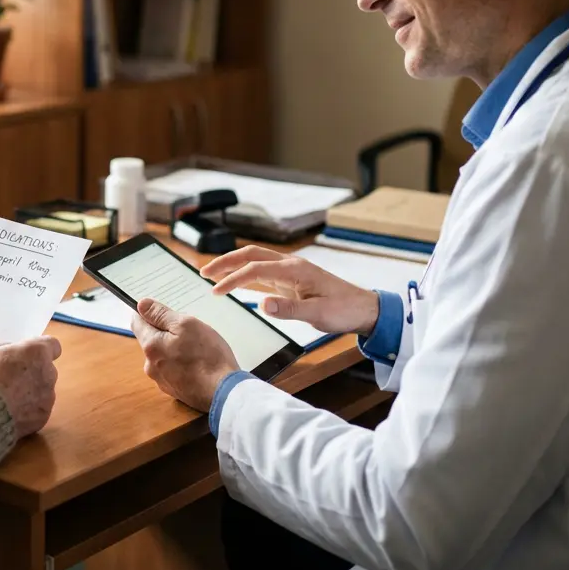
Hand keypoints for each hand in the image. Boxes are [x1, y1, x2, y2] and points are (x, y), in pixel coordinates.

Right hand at [0, 337, 61, 438]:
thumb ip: (6, 349)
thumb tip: (12, 353)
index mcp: (37, 352)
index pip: (53, 346)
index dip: (40, 350)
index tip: (30, 355)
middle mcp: (48, 373)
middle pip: (46, 370)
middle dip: (32, 373)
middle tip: (11, 380)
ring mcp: (47, 398)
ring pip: (43, 392)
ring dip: (30, 394)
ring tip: (7, 400)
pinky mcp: (42, 419)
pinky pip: (37, 411)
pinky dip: (27, 412)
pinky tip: (8, 413)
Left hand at [133, 299, 238, 411]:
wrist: (224, 393)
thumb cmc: (208, 357)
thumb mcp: (186, 325)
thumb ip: (161, 314)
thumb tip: (141, 305)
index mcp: (151, 346)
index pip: (137, 322)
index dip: (147, 312)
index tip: (161, 310)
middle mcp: (150, 366)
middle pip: (151, 339)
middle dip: (165, 331)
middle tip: (188, 329)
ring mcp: (162, 380)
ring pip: (163, 355)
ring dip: (174, 348)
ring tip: (197, 348)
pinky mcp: (175, 390)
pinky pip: (173, 370)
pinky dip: (182, 363)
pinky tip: (199, 363)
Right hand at [200, 245, 378, 335]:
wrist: (365, 308)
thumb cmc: (344, 310)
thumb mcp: (318, 314)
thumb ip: (289, 309)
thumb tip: (263, 304)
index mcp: (294, 270)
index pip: (254, 269)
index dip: (232, 279)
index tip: (215, 291)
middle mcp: (290, 265)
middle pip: (250, 255)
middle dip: (225, 262)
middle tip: (203, 272)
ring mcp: (291, 271)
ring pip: (255, 261)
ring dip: (233, 265)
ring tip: (212, 274)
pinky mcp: (292, 279)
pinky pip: (263, 272)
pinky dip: (245, 274)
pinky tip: (236, 282)